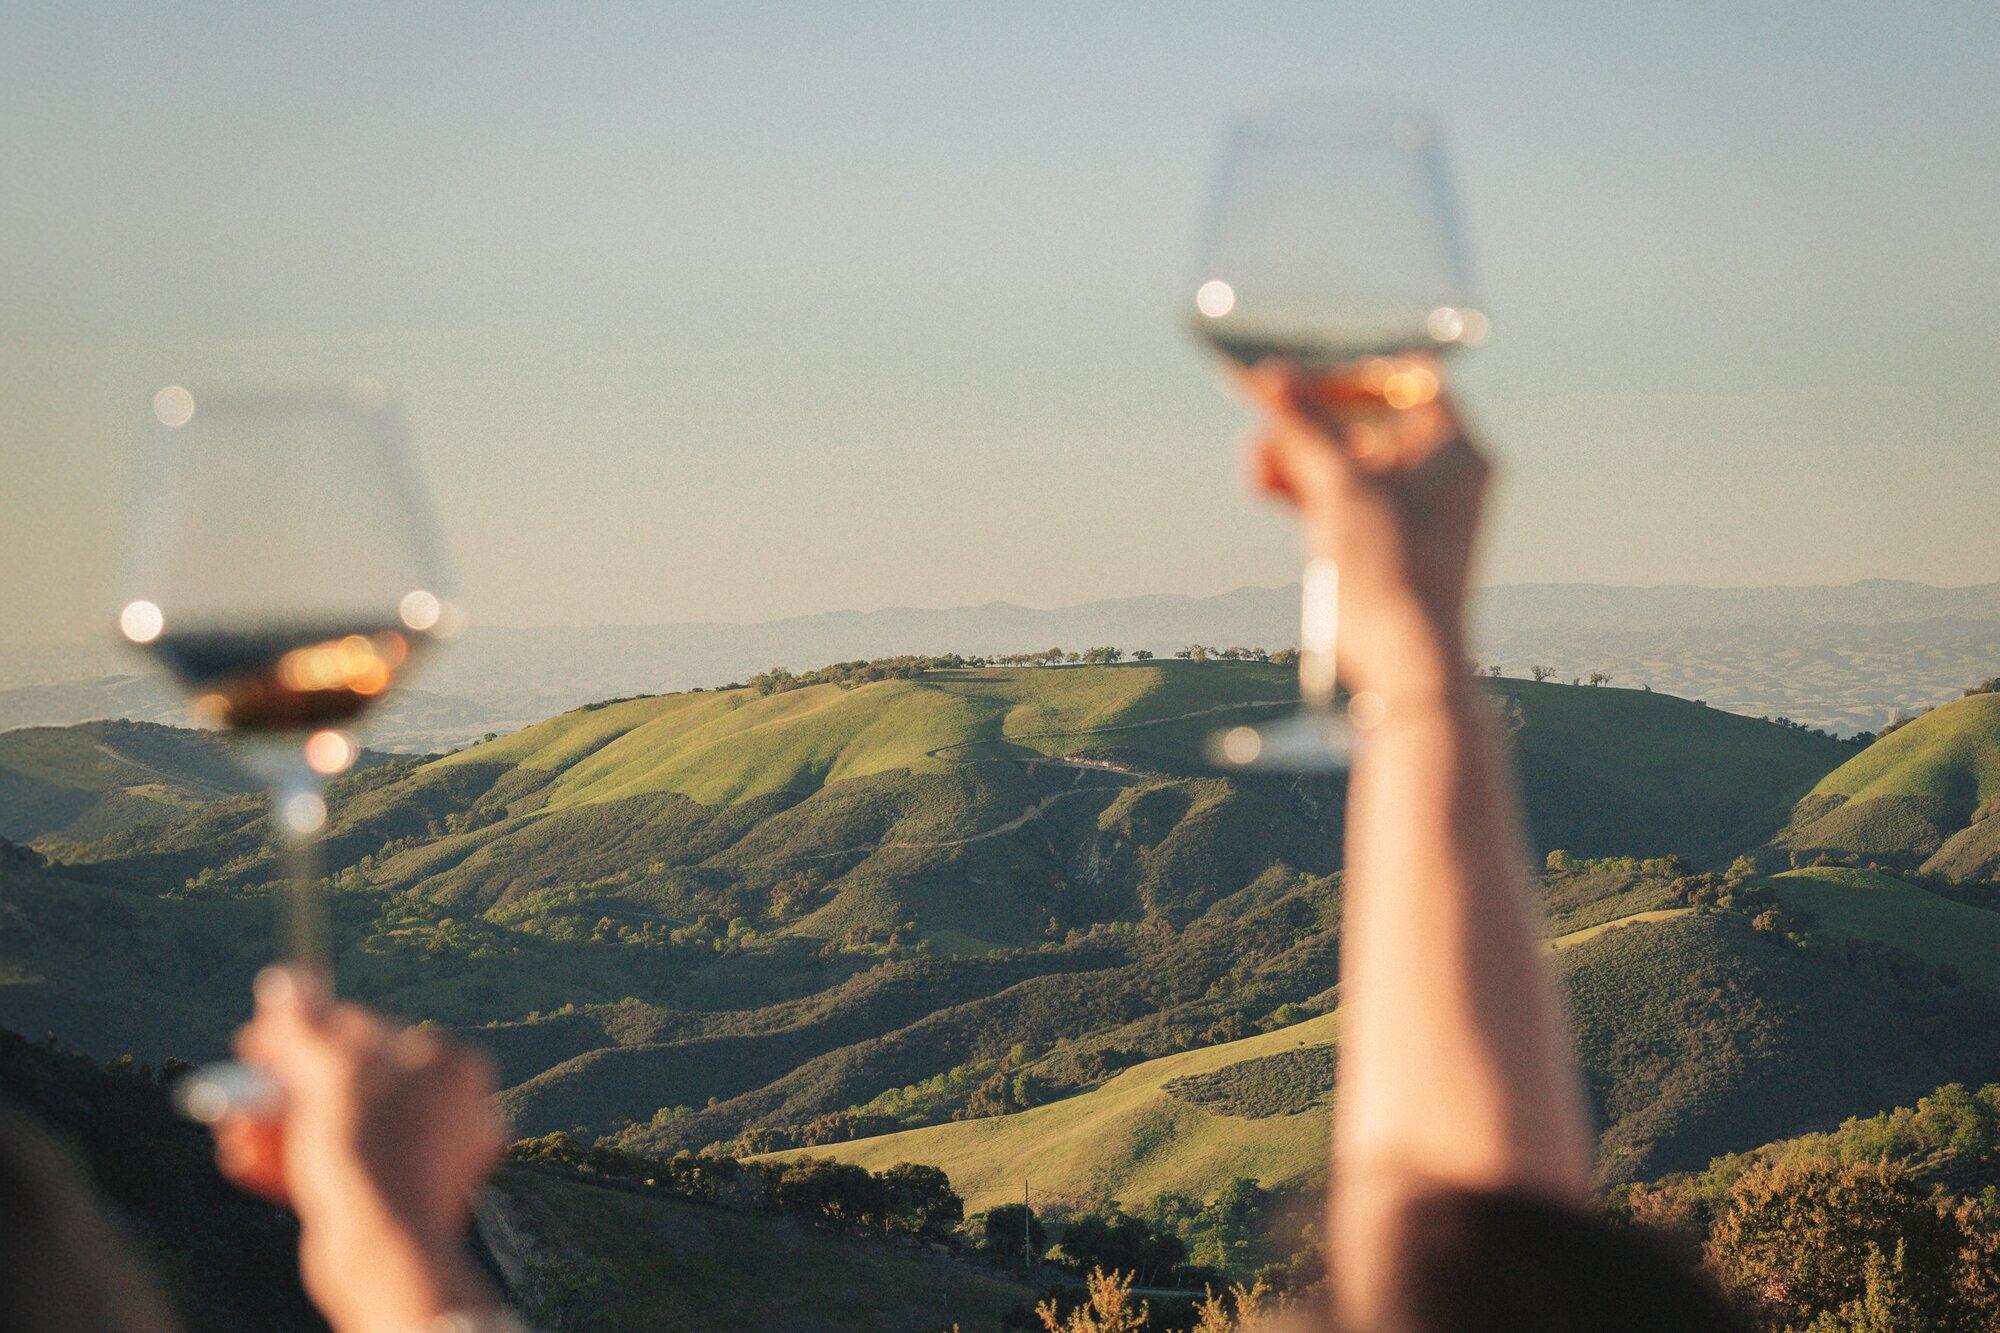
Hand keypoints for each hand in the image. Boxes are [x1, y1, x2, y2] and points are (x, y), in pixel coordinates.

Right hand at [211, 968, 507, 1332]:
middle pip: (346, 1085)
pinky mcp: (400, 1201)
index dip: (300, 1038)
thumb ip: (304, 1027)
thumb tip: (286, 979)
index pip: (364, 1032)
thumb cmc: (370, 1153)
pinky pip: (342, 1168)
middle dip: (281, 1094)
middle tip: (236, 1098)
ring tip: (234, 1137)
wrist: (386, 1255)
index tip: (252, 1047)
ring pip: (339, 1129)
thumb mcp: (329, 1074)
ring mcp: (428, 1157)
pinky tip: (250, 1162)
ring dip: (278, 1130)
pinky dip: (296, 1164)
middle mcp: (450, 1108)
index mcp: (451, 1064)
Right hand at [1237, 356, 1490, 699]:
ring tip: (1255, 457)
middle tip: (1267, 413)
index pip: (1408, 381)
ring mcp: (1408, 512)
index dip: (1355, 373)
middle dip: (1311, 419)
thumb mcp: (1341, 484)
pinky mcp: (1380, 545)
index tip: (1307, 377)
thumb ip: (1304, 426)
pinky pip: (1339, 500)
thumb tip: (1269, 377)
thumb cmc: (1394, 568)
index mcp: (1456, 450)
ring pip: (1346, 463)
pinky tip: (1263, 484)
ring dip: (1298, 454)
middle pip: (1368, 421)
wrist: (1403, 659)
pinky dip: (1303, 490)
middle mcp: (1439, 476)